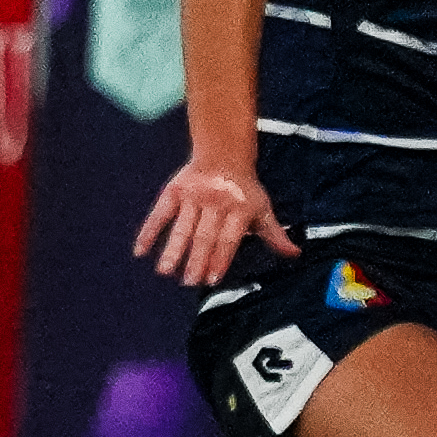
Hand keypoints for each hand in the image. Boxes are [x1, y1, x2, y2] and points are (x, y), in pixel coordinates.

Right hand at [133, 155, 297, 287]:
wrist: (224, 154)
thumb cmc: (245, 190)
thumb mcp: (263, 209)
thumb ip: (274, 234)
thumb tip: (295, 254)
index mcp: (239, 209)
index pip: (228, 239)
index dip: (219, 259)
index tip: (210, 279)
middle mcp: (216, 202)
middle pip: (204, 235)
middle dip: (196, 259)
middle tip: (188, 282)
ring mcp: (193, 195)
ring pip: (182, 227)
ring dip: (173, 249)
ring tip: (165, 271)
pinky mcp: (174, 190)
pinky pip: (160, 213)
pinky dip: (149, 231)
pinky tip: (141, 250)